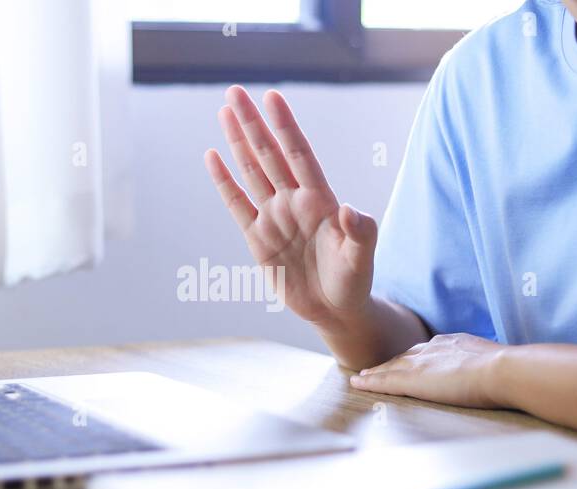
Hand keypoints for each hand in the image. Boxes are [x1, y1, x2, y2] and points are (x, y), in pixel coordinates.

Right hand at [204, 86, 377, 328]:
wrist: (336, 310)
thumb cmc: (354, 280)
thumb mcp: (362, 258)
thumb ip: (361, 233)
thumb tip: (351, 210)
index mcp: (320, 200)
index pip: (298, 154)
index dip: (285, 126)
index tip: (272, 97)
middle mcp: (294, 202)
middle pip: (269, 154)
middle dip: (252, 123)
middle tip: (234, 91)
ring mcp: (274, 218)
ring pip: (252, 171)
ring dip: (238, 142)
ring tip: (225, 111)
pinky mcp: (258, 239)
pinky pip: (237, 204)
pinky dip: (225, 182)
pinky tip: (213, 157)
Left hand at [349, 333, 508, 408]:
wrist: (503, 370)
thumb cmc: (509, 369)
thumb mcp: (496, 361)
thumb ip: (489, 365)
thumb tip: (502, 372)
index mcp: (453, 342)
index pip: (427, 350)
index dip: (414, 356)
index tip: (407, 360)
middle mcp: (433, 348)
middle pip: (405, 356)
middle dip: (391, 362)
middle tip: (376, 368)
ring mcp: (421, 363)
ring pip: (391, 367)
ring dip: (376, 372)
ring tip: (363, 376)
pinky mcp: (413, 380)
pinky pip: (384, 381)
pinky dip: (370, 382)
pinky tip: (358, 384)